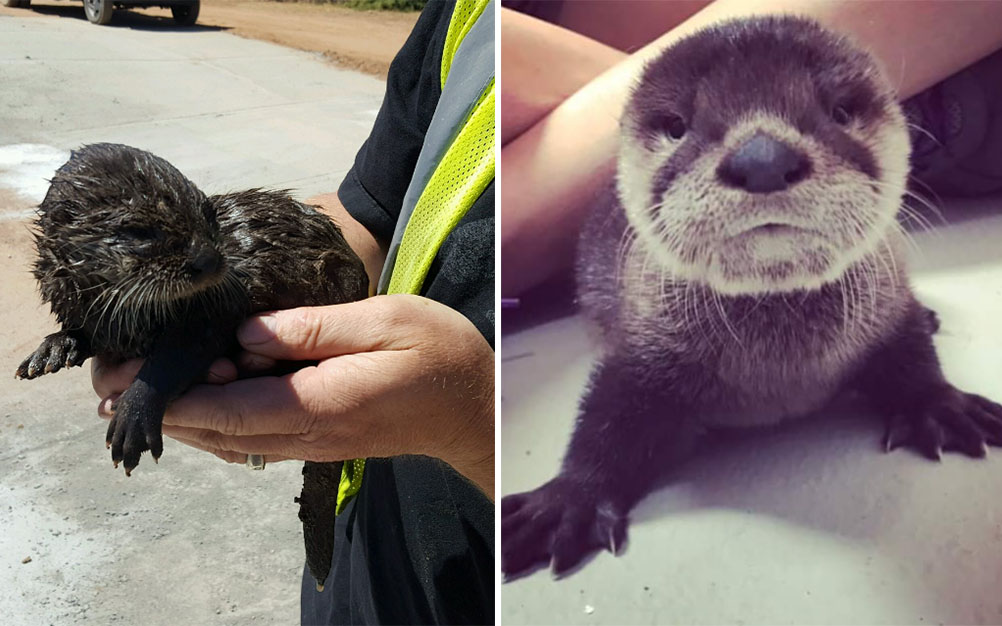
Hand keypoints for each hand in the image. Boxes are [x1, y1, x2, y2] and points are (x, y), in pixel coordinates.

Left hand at [92, 294, 494, 498]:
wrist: (473, 407)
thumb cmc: (438, 354)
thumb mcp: (384, 321)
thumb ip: (313, 327)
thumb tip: (245, 332)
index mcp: (320, 403)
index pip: (227, 409)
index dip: (171, 396)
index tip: (122, 376)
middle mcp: (308, 432)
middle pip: (216, 431)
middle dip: (161, 406)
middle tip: (109, 377)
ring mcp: (313, 441)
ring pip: (229, 439)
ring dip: (184, 414)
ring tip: (141, 381)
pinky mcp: (320, 437)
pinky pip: (254, 436)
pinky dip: (217, 418)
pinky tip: (202, 393)